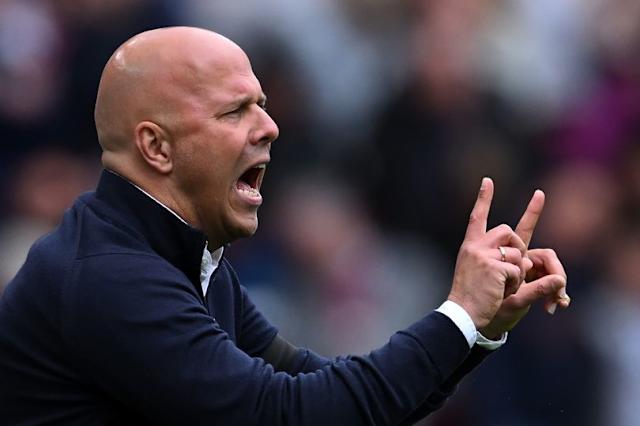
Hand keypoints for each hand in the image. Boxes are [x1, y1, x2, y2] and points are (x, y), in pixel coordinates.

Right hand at [448, 178, 528, 328]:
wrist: (462, 315)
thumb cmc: (474, 299)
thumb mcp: (484, 275)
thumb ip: (504, 262)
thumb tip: (526, 258)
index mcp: (471, 247)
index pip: (477, 217)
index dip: (483, 198)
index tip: (487, 180)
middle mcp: (475, 247)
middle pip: (509, 232)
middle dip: (517, 249)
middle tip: (509, 272)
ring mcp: (483, 255)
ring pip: (518, 253)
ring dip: (517, 272)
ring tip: (500, 287)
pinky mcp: (493, 266)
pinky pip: (519, 270)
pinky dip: (516, 284)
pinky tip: (500, 292)